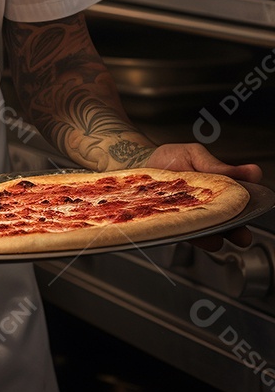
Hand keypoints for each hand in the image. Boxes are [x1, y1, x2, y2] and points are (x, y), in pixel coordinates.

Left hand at [141, 142, 261, 249]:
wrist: (138, 162)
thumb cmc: (168, 159)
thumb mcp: (195, 155)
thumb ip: (219, 167)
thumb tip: (252, 172)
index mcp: (218, 193)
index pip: (238, 206)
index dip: (248, 211)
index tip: (252, 211)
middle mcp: (206, 209)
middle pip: (226, 225)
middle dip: (236, 231)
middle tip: (240, 233)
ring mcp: (188, 219)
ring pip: (206, 233)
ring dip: (213, 236)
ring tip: (216, 236)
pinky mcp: (171, 225)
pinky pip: (182, 234)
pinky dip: (188, 234)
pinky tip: (191, 230)